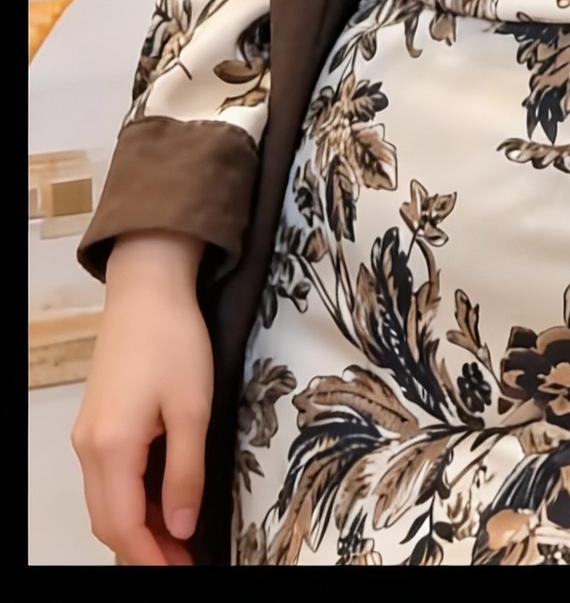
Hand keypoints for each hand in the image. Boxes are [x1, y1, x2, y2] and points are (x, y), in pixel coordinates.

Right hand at [72, 231, 210, 566]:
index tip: (184, 571)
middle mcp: (89, 448)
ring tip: (179, 540)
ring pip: (105, 503)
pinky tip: (163, 502)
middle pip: (108, 521)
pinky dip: (131, 500)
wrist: (147, 289)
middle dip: (144, 550)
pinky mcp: (95, 424)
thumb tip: (181, 529)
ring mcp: (87, 436)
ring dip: (138, 527)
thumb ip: (186, 473)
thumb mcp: (192, 409)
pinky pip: (108, 479)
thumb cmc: (175, 342)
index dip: (152, 558)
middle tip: (186, 561)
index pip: (124, 525)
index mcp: (112, 447)